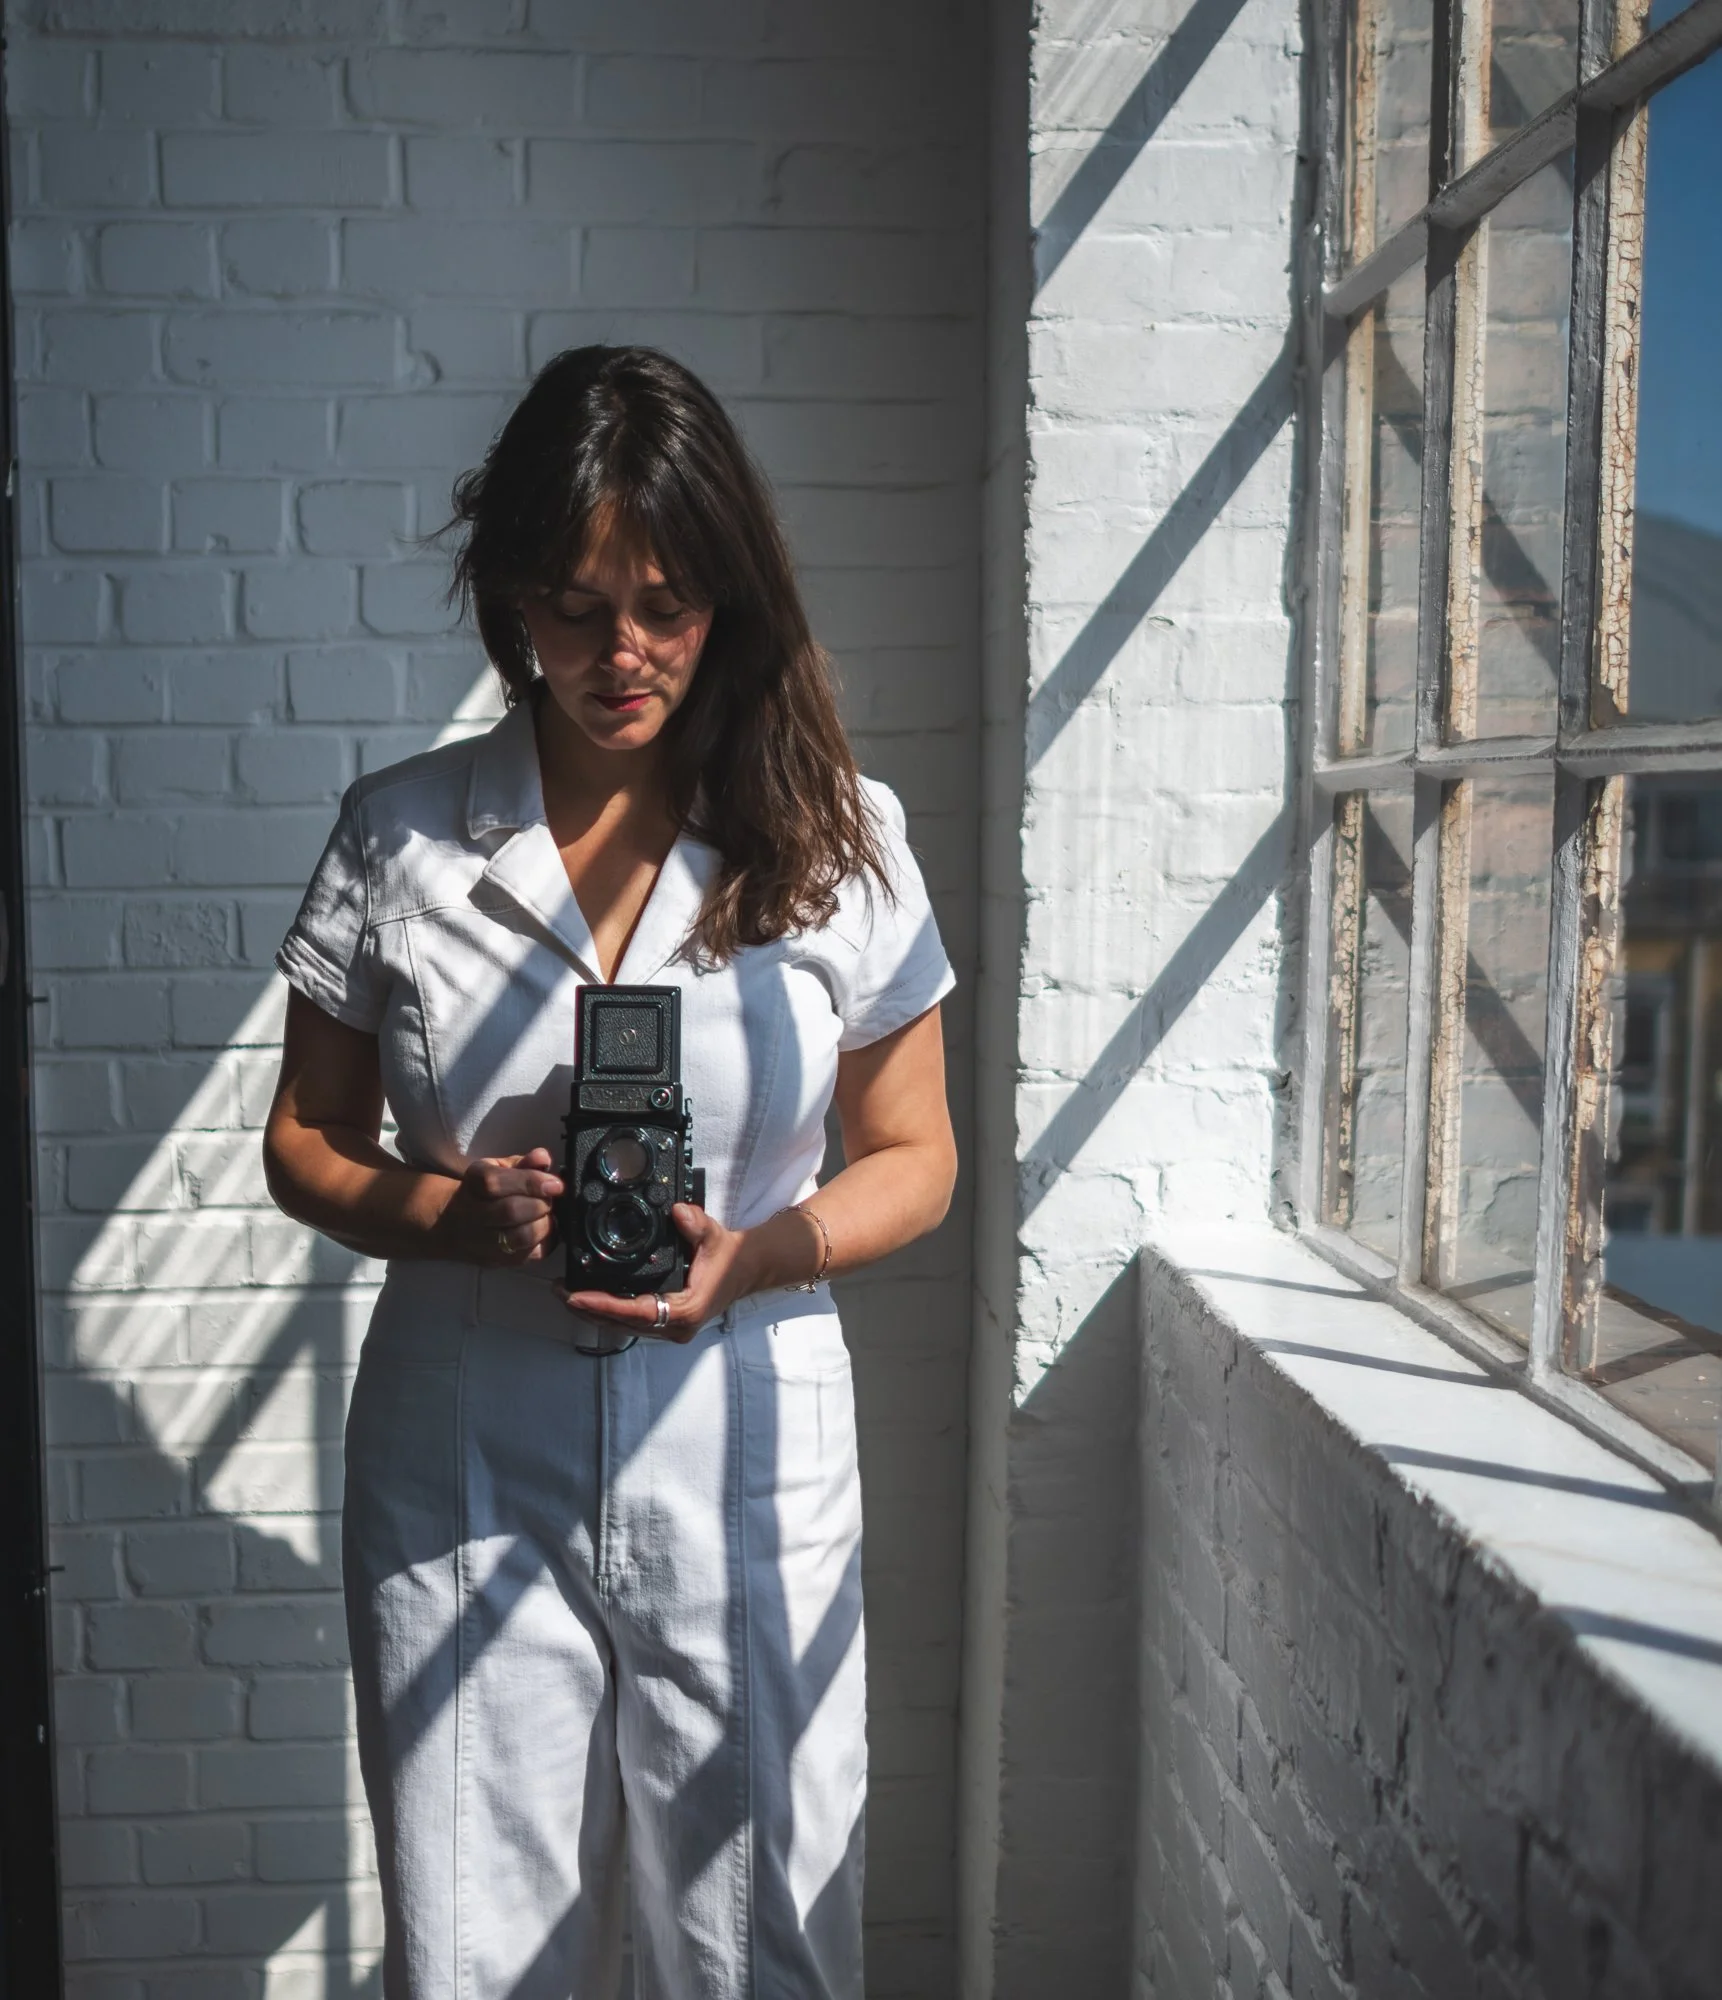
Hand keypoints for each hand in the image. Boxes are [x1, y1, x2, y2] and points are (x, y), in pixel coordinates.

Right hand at [434, 1147, 563, 1264]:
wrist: (452, 1222)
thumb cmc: (484, 1190)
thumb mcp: (499, 1168)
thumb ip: (524, 1162)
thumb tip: (543, 1158)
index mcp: (474, 1181)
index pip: (496, 1182)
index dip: (531, 1182)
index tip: (555, 1184)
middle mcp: (472, 1213)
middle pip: (510, 1211)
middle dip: (540, 1205)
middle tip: (550, 1200)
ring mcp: (481, 1241)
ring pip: (519, 1237)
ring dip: (544, 1225)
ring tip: (547, 1216)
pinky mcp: (495, 1261)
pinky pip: (527, 1256)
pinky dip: (544, 1242)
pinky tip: (545, 1232)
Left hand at [559, 1204, 756, 1340]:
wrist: (745, 1269)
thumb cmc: (728, 1256)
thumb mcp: (714, 1235)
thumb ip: (696, 1224)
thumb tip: (678, 1211)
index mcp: (686, 1309)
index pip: (638, 1312)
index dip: (605, 1305)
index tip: (578, 1295)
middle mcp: (676, 1326)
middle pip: (623, 1323)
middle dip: (589, 1309)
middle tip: (560, 1292)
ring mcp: (670, 1329)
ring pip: (623, 1326)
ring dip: (594, 1313)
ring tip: (566, 1295)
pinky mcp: (665, 1324)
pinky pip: (630, 1322)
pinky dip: (608, 1312)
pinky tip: (589, 1300)